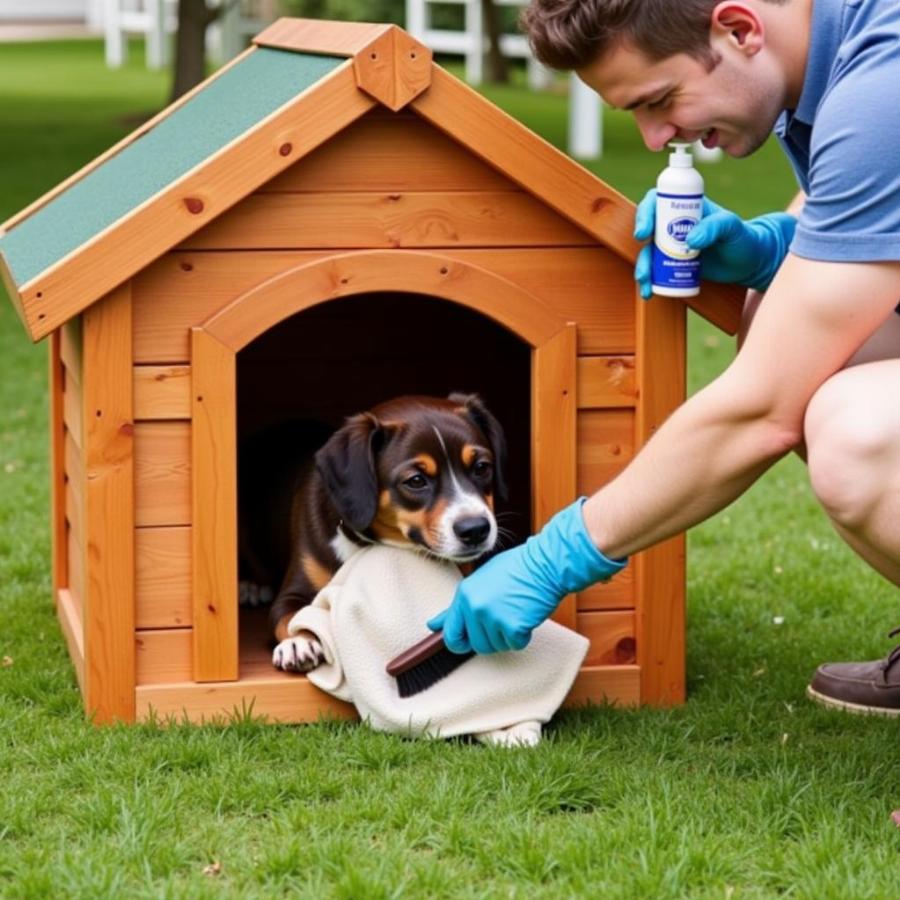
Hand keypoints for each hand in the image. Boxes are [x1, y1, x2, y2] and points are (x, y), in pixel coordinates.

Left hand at [427, 499, 625, 653]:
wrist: (545, 563)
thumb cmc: (517, 568)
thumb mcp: (481, 580)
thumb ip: (459, 605)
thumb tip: (433, 625)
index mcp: (464, 595)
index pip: (450, 634)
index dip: (460, 642)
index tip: (469, 641)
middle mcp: (474, 607)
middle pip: (476, 644)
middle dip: (490, 638)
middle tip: (504, 620)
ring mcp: (493, 618)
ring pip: (496, 646)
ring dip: (508, 636)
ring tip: (516, 611)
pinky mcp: (513, 626)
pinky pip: (516, 644)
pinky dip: (524, 635)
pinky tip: (527, 614)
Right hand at [634, 190, 796, 298]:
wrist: (750, 263)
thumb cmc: (744, 238)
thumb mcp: (732, 227)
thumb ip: (715, 227)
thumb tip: (690, 241)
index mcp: (686, 207)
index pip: (657, 202)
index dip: (645, 214)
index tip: (644, 233)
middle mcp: (674, 224)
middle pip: (648, 230)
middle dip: (642, 250)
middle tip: (646, 267)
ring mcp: (672, 245)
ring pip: (649, 253)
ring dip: (644, 269)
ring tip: (647, 285)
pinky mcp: (674, 263)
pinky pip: (656, 269)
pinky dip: (650, 281)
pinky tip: (649, 292)